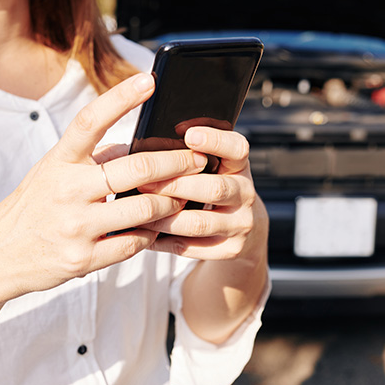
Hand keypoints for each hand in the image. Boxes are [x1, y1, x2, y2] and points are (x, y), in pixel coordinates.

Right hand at [0, 73, 207, 304]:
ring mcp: (75, 226)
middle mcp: (66, 190)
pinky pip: (134, 243)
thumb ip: (91, 157)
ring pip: (145, 210)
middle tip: (199, 159)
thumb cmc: (33, 208)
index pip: (91, 121)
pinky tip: (156, 229)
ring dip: (171, 203)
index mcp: (58, 162)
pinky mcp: (84, 259)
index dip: (121, 97)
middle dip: (177, 162)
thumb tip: (135, 143)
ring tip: (182, 198)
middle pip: (136, 168)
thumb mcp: (51, 173)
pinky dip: (151, 235)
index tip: (149, 79)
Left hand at [138, 127, 268, 264]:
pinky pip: (191, 247)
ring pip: (199, 223)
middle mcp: (245, 194)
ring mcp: (240, 224)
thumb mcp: (214, 165)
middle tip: (144, 182)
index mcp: (239, 166)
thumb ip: (191, 156)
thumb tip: (149, 149)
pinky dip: (163, 241)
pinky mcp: (230, 249)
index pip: (237, 149)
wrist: (242, 226)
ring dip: (165, 217)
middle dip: (176, 185)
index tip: (190, 135)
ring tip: (139, 210)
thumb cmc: (214, 186)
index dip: (216, 141)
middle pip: (215, 189)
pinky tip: (144, 232)